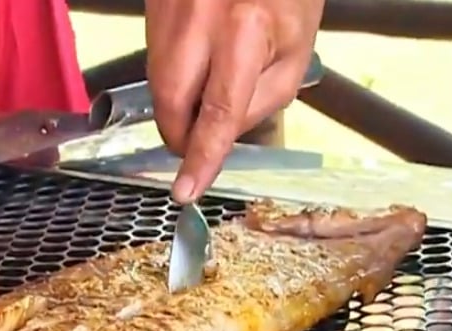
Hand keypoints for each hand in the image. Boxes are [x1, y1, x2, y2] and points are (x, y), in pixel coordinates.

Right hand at [145, 0, 324, 203]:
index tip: (186, 191)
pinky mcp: (152, 10)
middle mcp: (197, 23)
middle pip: (171, 106)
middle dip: (183, 135)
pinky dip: (175, 76)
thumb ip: (266, 99)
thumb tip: (225, 133)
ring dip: (179, 104)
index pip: (218, 113)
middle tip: (202, 136)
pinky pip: (155, 62)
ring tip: (211, 81)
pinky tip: (200, 58)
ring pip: (158, 87)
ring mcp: (167, 15)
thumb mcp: (299, 46)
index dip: (201, 158)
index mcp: (245, 31)